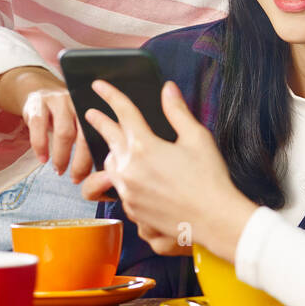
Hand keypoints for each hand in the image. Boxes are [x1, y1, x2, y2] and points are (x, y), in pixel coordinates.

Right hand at [0, 66, 92, 181]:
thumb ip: (89, 139)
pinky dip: (41, 146)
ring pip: (64, 132)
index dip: (96, 157)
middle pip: (83, 135)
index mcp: (94, 109)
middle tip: (75, 178)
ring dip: (61, 156)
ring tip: (59, 170)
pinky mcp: (38, 103)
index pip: (100, 136)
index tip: (91, 177)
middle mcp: (79, 103)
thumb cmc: (65, 116)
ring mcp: (59, 101)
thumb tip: (98, 171)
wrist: (39, 90)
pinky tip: (42, 159)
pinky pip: (39, 127)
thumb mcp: (79, 122)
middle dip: (80, 161)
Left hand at [84, 79, 256, 260]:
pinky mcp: (132, 209)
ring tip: (116, 146)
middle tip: (91, 113)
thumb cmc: (209, 179)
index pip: (123, 113)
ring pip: (110, 164)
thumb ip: (178, 112)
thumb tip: (168, 89)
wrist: (213, 220)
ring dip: (112, 151)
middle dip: (99, 122)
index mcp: (144, 146)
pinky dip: (123, 177)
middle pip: (108, 138)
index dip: (110, 95)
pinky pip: (120, 187)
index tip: (98, 85)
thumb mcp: (198, 138)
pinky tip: (134, 177)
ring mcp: (128, 191)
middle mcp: (129, 168)